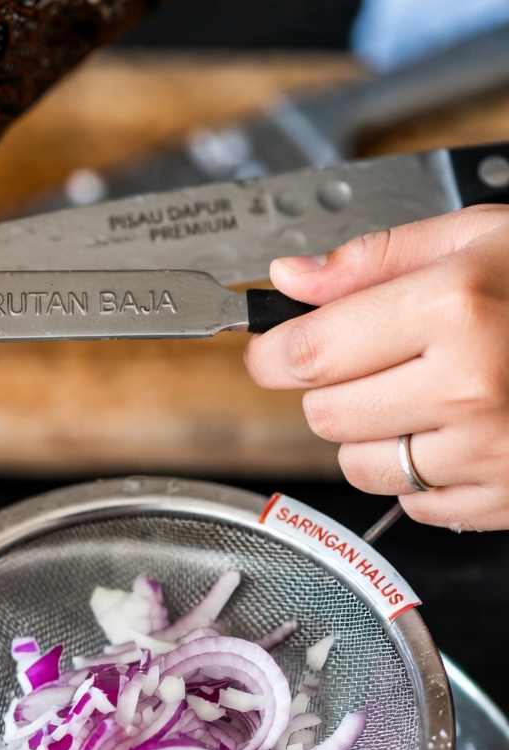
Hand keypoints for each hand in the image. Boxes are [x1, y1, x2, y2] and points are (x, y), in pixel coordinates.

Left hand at [243, 204, 508, 530]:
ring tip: (421, 396)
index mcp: (455, 309)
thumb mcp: (477, 239)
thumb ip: (374, 259)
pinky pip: (410, 502)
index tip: (270, 351)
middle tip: (374, 361)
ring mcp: (487, 452)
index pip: (309, 352)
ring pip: (358, 465)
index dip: (273, 353)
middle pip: (324, 414)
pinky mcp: (498, 499)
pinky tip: (455, 432)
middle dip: (332, 388)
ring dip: (370, 434)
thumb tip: (291, 278)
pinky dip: (416, 473)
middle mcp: (470, 387)